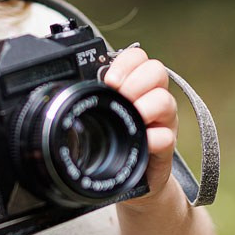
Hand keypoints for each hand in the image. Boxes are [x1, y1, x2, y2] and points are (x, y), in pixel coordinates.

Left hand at [104, 46, 177, 202]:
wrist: (129, 177)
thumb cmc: (114, 141)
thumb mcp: (101, 115)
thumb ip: (93, 97)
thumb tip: (66, 86)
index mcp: (135, 85)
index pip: (138, 57)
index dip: (125, 63)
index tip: (110, 80)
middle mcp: (152, 98)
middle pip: (157, 70)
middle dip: (136, 81)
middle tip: (121, 97)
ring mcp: (162, 121)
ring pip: (165, 100)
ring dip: (145, 107)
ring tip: (132, 118)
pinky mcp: (166, 146)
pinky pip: (167, 136)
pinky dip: (153, 137)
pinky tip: (142, 141)